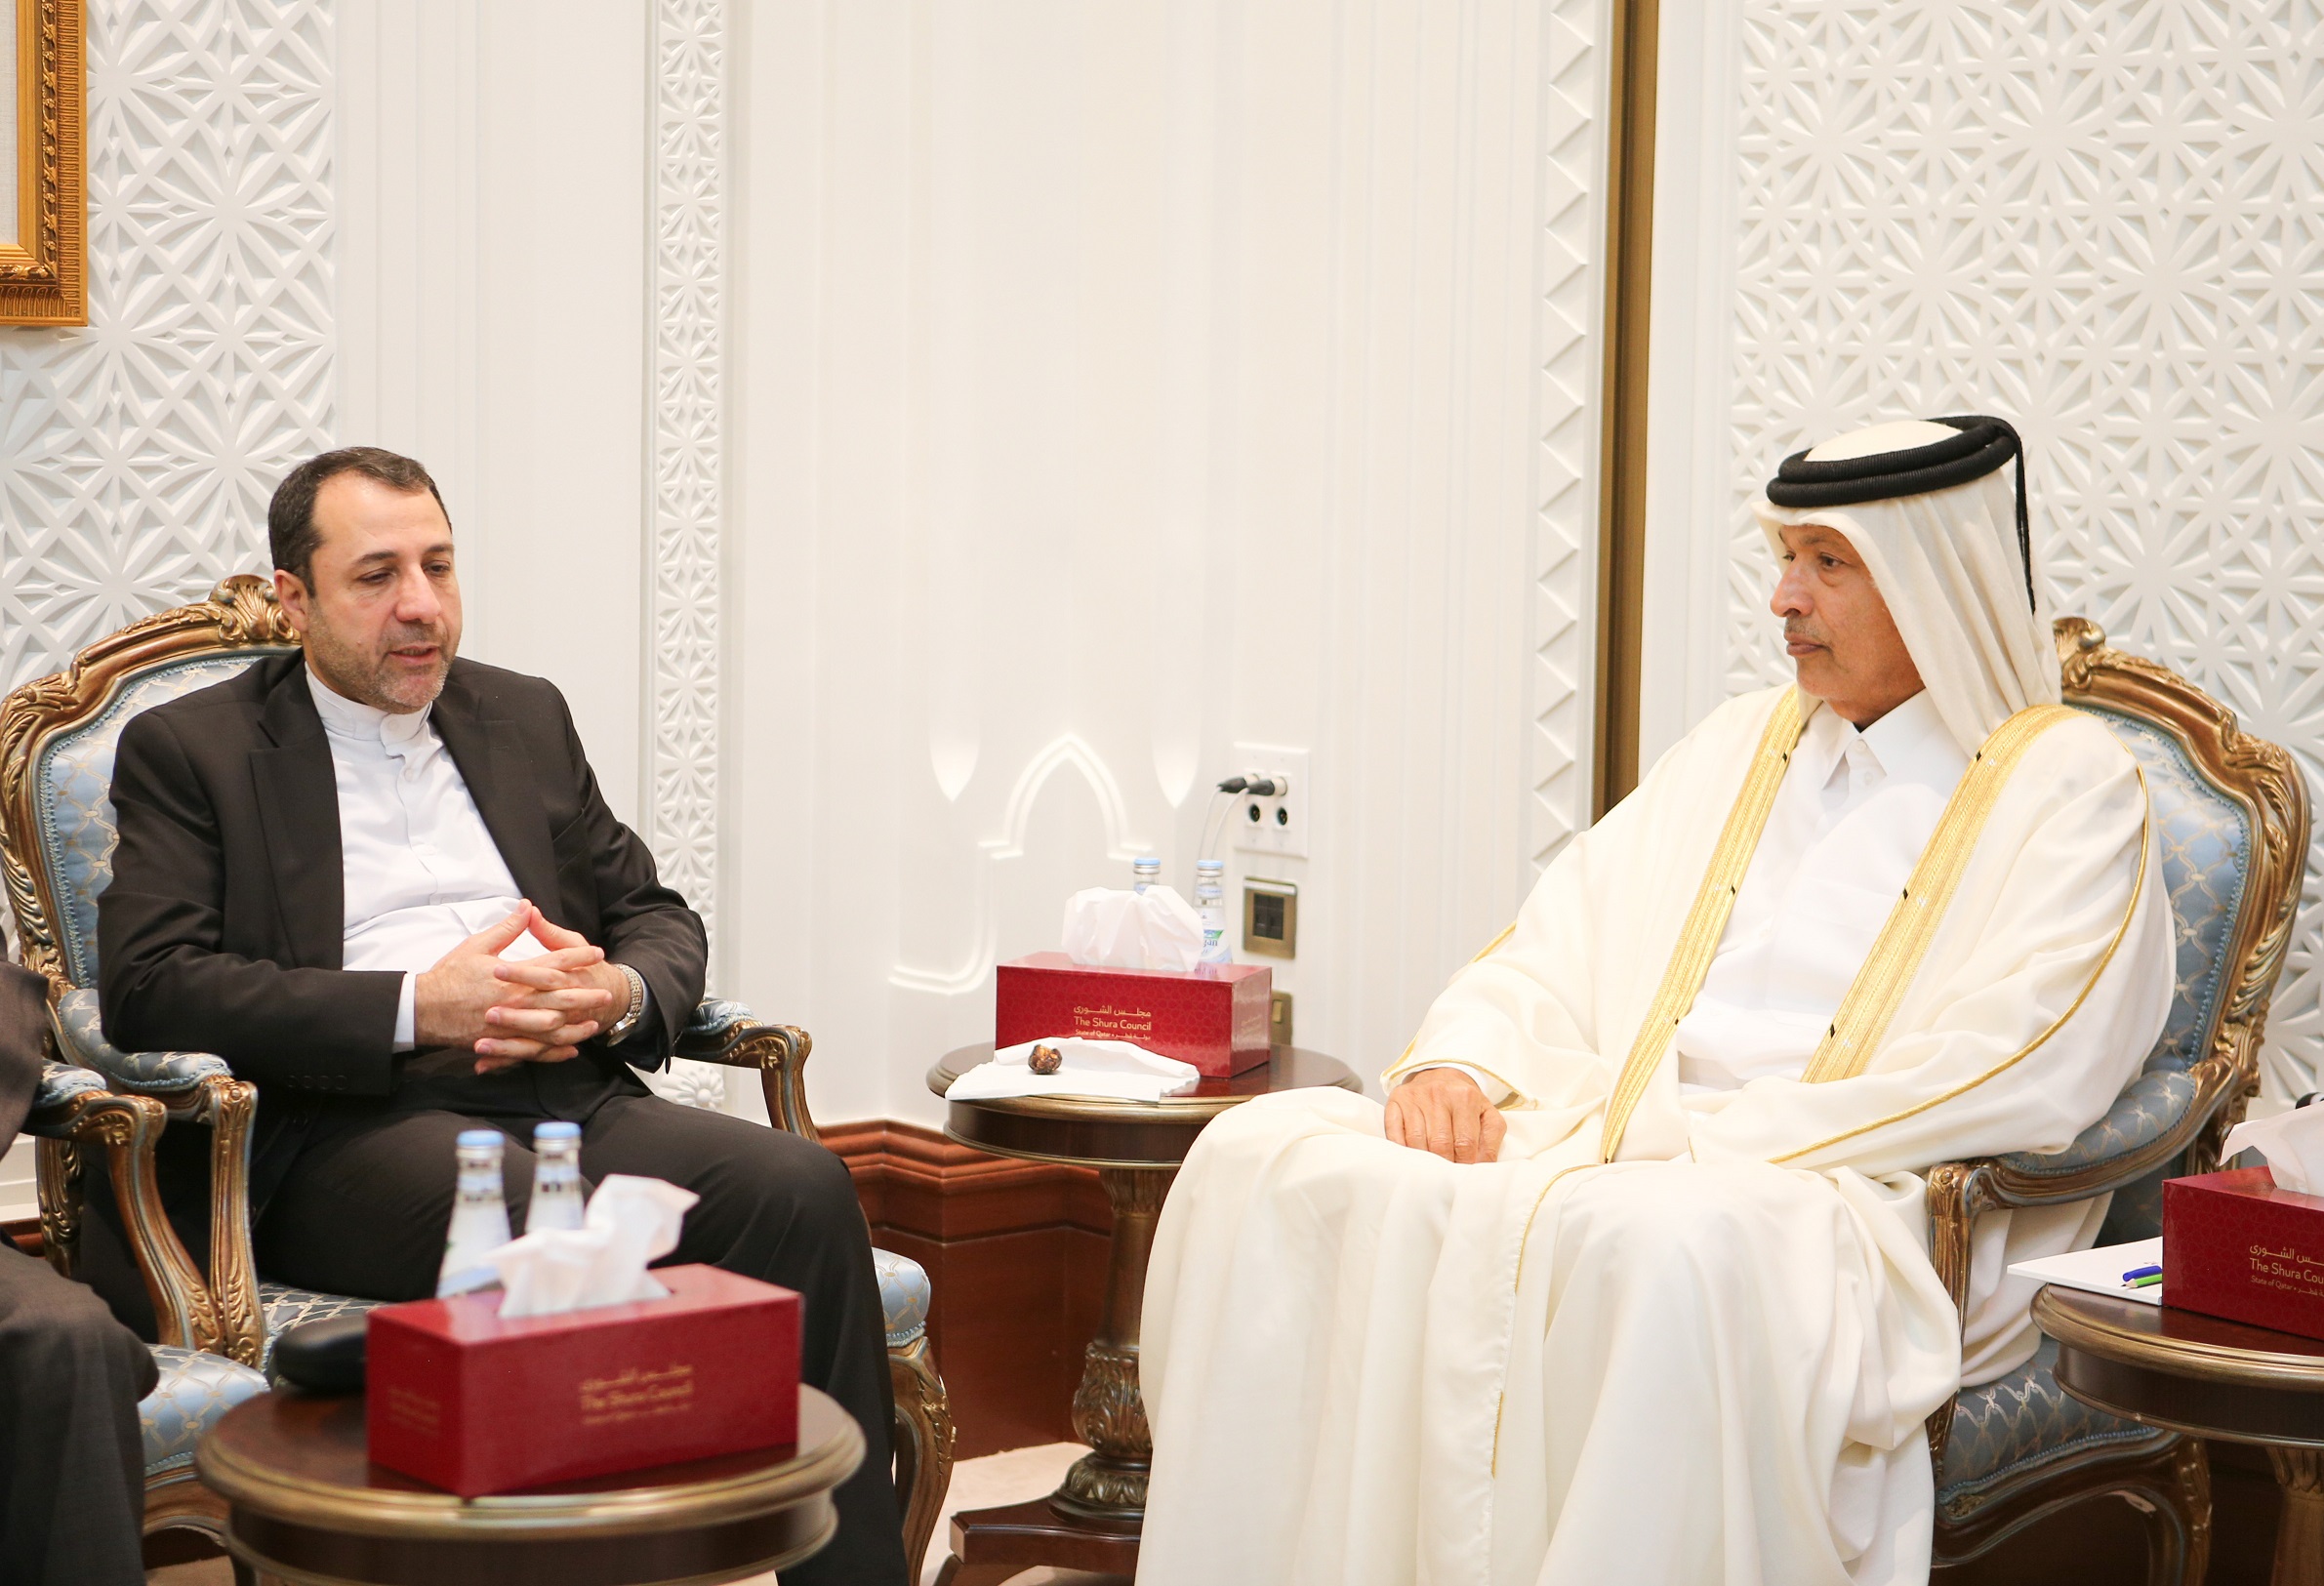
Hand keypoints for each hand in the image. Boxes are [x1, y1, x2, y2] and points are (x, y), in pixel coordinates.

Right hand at [409, 903, 610, 1071]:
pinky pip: (534, 1050)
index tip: (597, 953)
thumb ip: (507, 928)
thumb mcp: (477, 945)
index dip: (578, 957)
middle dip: (586, 995)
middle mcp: (515, 1001)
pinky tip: (570, 1049)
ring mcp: (509, 1025)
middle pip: (560, 998)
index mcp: (512, 975)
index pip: (554, 963)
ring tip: (594, 1022)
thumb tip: (526, 906)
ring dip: (576, 1026)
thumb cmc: (449, 976)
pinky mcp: (501, 1043)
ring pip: (551, 1029)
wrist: (422, 1009)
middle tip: (607, 993)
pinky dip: (553, 1051)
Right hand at [1383, 1067, 1505, 1163]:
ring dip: (1424, 1161)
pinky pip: (1395, 1133)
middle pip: (1440, 1144)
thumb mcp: (1488, 1117)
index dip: (1465, 1164)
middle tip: (1448, 1174)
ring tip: (1432, 1168)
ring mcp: (1415, 1096)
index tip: (1464, 1174)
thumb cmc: (1465, 1102)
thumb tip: (1482, 1167)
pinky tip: (1411, 1156)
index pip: (1465, 1143)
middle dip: (1445, 1165)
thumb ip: (1491, 1143)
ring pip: (1416, 1142)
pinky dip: (1402, 1150)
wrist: (1441, 1075)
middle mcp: (1438, 1093)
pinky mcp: (1396, 1100)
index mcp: (1465, 1097)